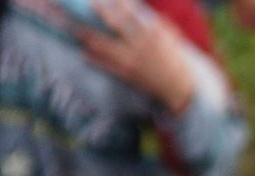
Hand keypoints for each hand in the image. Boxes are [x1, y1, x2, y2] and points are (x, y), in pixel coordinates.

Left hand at [80, 0, 196, 112]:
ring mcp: (132, 61)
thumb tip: (148, 13)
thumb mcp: (173, 39)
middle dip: (102, 14)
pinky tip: (83, 53)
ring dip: (90, 37)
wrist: (179, 89)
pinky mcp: (128, 75)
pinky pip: (107, 66)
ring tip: (75, 29)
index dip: (121, 4)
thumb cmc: (176, 61)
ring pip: (106, 46)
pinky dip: (95, 60)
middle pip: (116, 26)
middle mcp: (140, 46)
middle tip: (89, 4)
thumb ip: (160, 25)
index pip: (133, 14)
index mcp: (152, 35)